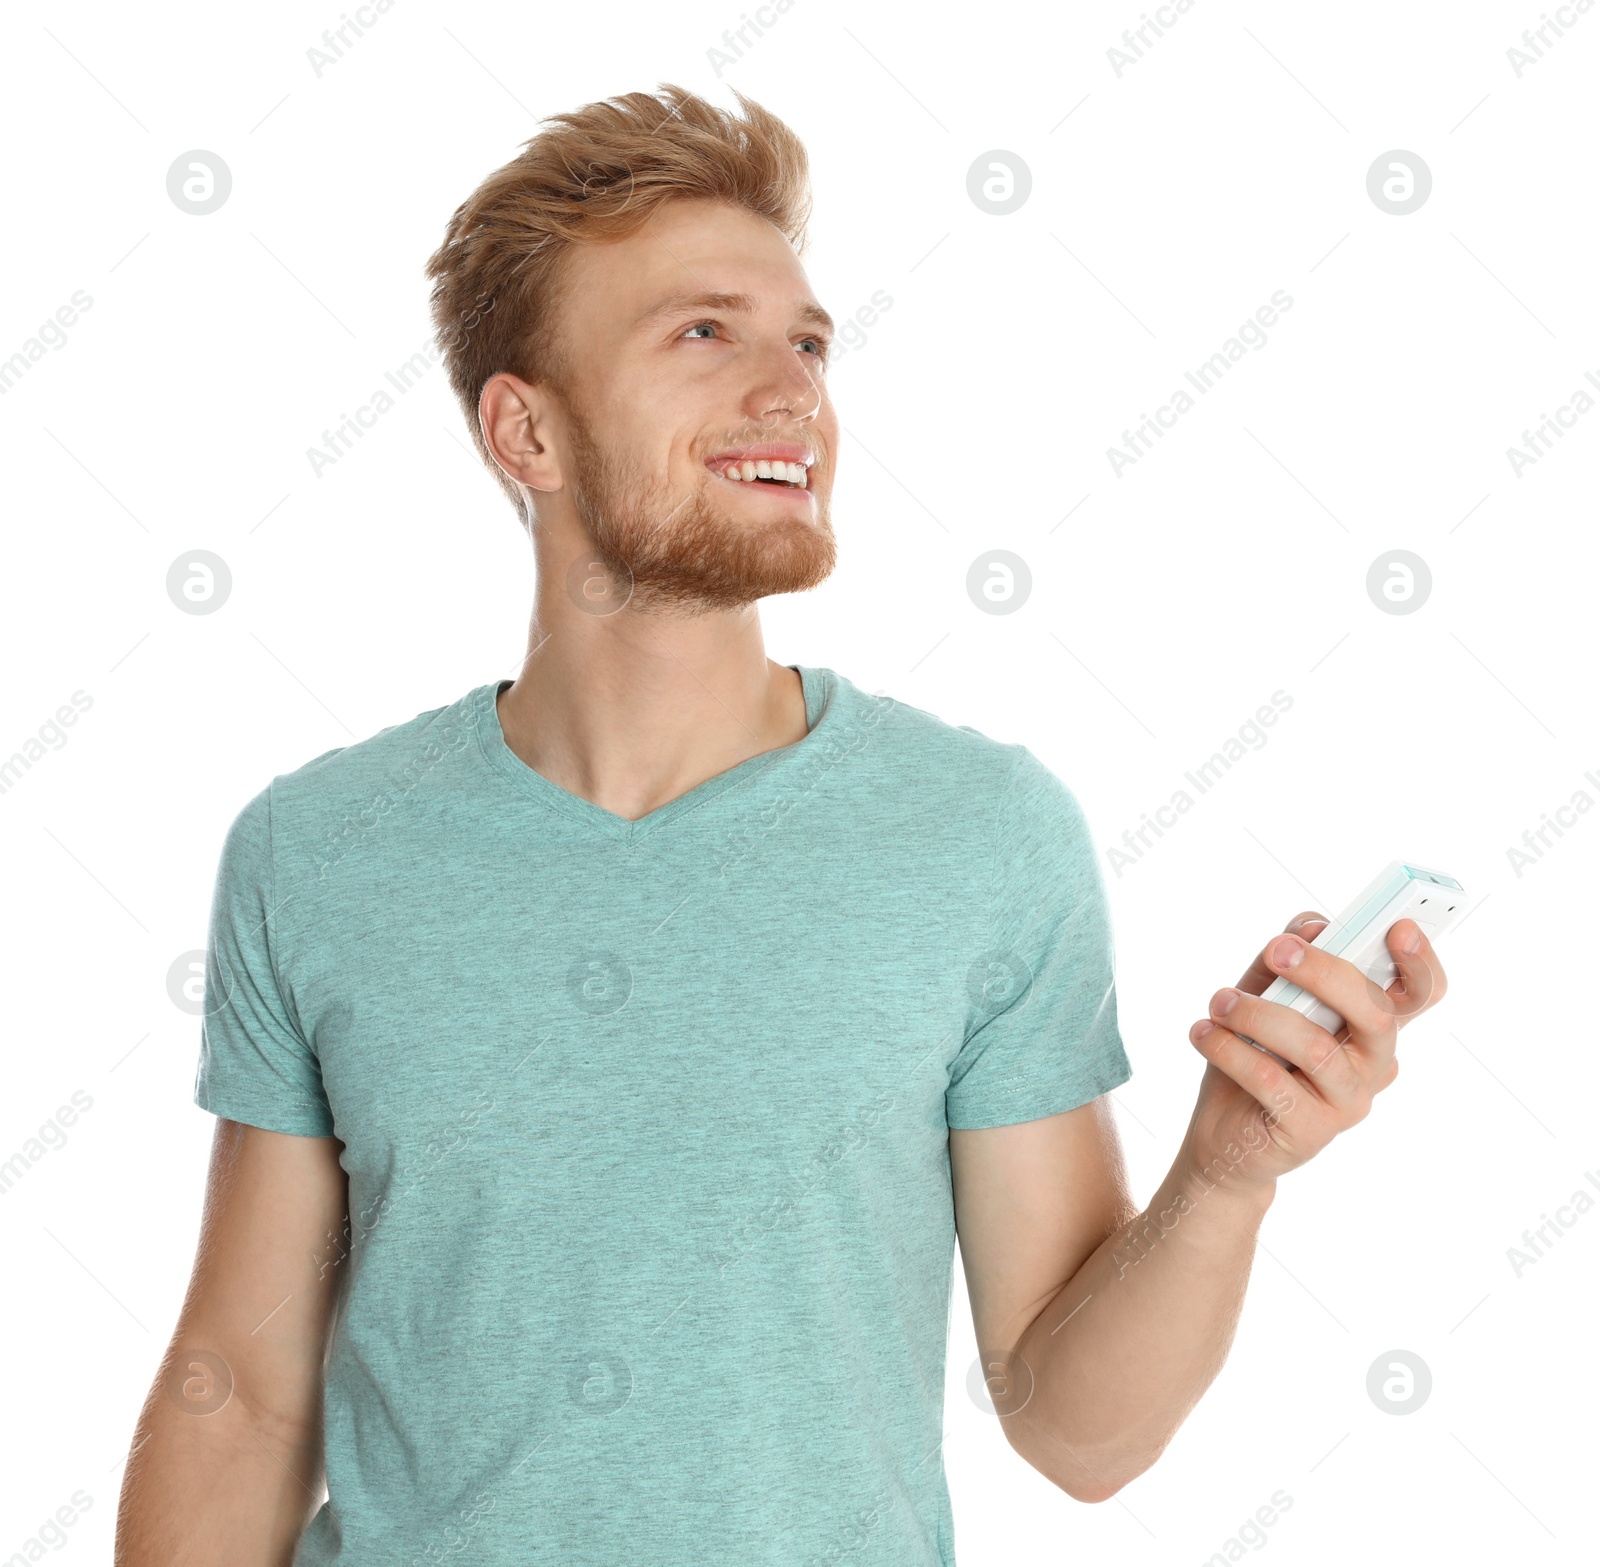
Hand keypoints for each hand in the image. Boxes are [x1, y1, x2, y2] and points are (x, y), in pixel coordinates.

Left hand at [1177, 909, 1449, 1198]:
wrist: (1224, 1134)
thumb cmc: (1254, 1054)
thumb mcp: (1266, 995)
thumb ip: (1289, 957)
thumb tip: (1313, 927)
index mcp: (1371, 1026)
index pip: (1420, 994)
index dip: (1421, 962)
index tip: (1399, 927)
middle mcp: (1373, 1065)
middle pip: (1378, 1015)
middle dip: (1326, 974)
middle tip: (1277, 950)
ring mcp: (1348, 1102)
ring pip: (1317, 1049)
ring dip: (1258, 1015)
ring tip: (1218, 1002)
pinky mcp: (1311, 1132)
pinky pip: (1273, 1083)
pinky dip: (1231, 1051)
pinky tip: (1204, 1035)